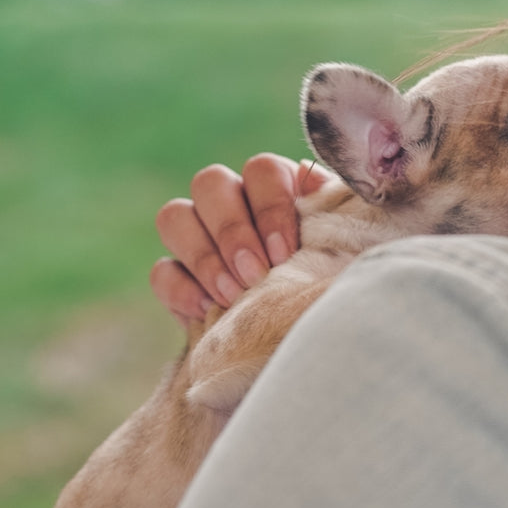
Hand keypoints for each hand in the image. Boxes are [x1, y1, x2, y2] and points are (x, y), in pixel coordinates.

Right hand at [150, 153, 335, 326]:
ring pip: (175, 216)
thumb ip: (333, 214)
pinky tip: (208, 310)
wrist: (313, 337)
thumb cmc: (337, 283)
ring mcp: (201, 236)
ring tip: (233, 295)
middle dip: (232, 231)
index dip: (270, 206)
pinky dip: (181, 289)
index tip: (285, 252)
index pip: (261, 170)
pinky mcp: (180, 278)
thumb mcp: (346, 250)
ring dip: (203, 256)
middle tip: (255, 274)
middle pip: (210, 183)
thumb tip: (312, 180)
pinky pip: (161, 269)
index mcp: (280, 187)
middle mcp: (236, 201)